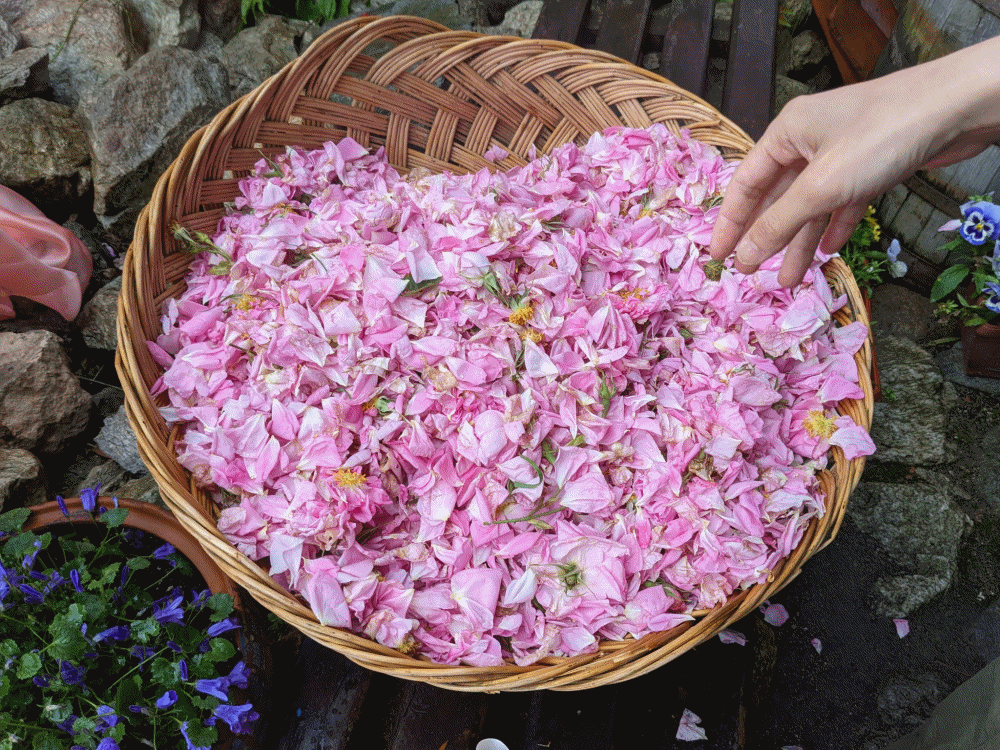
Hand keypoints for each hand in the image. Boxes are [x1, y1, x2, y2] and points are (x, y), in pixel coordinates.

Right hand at [709, 36, 999, 286]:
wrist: (955, 109)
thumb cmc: (880, 138)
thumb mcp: (820, 187)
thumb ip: (777, 224)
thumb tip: (742, 258)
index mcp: (786, 133)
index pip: (745, 184)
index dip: (729, 223)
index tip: (717, 257)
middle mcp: (810, 140)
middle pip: (777, 197)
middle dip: (767, 237)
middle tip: (752, 274)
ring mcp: (842, 153)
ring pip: (811, 205)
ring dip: (800, 241)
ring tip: (790, 279)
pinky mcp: (872, 164)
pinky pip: (842, 202)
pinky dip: (834, 226)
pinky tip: (828, 251)